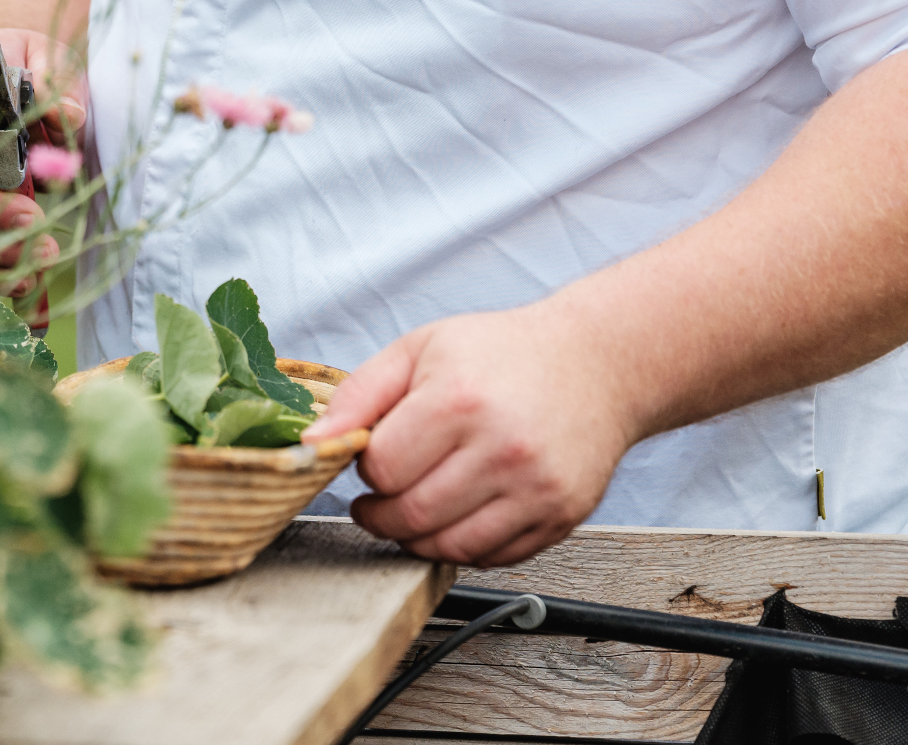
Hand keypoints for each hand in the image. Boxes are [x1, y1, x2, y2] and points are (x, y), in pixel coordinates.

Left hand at [303, 302, 636, 566]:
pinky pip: (493, 558)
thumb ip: (359, 394)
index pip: (382, 469)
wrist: (595, 364)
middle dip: (381, 513)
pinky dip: (464, 546)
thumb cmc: (501, 353)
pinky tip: (459, 512)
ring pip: (448, 548)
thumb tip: (312, 442)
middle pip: (411, 515)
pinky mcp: (561, 517)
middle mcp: (502, 449)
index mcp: (459, 400)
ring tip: (415, 504)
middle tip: (380, 495)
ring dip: (416, 536)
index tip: (373, 457)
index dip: (366, 467)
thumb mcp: (421, 349)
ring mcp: (536, 489)